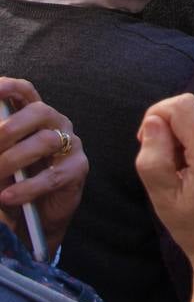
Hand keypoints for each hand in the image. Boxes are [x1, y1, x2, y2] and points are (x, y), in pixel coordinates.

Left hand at [0, 78, 87, 254]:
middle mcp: (55, 123)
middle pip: (39, 111)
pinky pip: (53, 175)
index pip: (25, 91)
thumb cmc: (13, 179)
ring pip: (46, 141)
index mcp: (33, 116)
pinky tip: (7, 197)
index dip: (9, 87)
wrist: (35, 214)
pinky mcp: (78, 168)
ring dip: (13, 159)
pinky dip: (26, 188)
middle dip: (8, 129)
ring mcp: (71, 144)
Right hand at [135, 94, 193, 280]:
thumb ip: (153, 155)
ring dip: (188, 139)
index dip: (157, 115)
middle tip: (170, 167)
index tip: (148, 141)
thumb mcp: (162, 197)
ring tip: (189, 173)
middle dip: (172, 132)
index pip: (182, 106)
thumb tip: (153, 120)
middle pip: (192, 112)